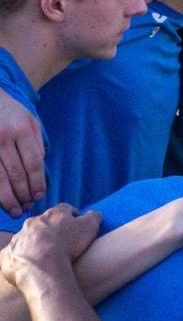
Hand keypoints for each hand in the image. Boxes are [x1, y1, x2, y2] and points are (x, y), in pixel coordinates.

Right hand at [0, 92, 46, 218]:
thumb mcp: (30, 121)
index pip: (34, 164)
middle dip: (23, 194)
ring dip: (7, 197)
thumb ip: (36, 145)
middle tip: (27, 207)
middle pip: (17, 174)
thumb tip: (39, 174)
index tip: (39, 196)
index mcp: (23, 130)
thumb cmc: (10, 112)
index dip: (37, 184)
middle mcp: (4, 137)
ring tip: (14, 209)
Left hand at [0, 206, 101, 292]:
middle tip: (63, 242)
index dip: (74, 215)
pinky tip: (36, 265)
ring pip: (29, 237)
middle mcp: (33, 222)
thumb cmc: (67, 244)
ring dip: (37, 243)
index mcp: (54, 214)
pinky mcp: (10, 253)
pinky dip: (26, 257)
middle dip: (52, 229)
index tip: (79, 224)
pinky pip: (18, 253)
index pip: (65, 209)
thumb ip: (94, 217)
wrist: (42, 266)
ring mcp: (20, 237)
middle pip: (44, 222)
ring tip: (49, 256)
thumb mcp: (90, 227)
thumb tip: (95, 214)